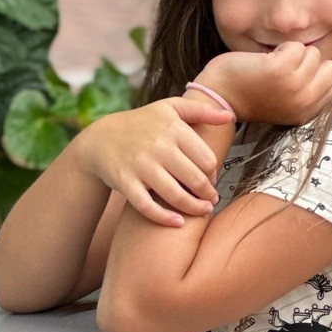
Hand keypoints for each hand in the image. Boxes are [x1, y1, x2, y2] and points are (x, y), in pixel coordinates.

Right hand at [79, 97, 223, 227]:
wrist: (101, 139)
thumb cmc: (142, 124)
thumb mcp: (170, 109)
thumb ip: (201, 111)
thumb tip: (230, 116)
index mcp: (172, 128)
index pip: (206, 159)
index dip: (213, 172)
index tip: (211, 178)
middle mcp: (157, 146)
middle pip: (195, 179)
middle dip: (208, 193)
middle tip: (211, 198)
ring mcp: (140, 166)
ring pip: (175, 195)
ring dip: (194, 208)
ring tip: (202, 210)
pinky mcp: (126, 183)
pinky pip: (148, 206)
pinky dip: (165, 218)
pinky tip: (178, 223)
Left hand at [202, 41, 331, 125]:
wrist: (219, 95)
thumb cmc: (251, 92)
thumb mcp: (288, 96)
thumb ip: (312, 84)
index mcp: (306, 113)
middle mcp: (304, 103)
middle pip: (329, 68)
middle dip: (311, 61)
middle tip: (287, 67)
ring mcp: (294, 87)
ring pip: (313, 54)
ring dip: (293, 53)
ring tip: (273, 65)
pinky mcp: (282, 71)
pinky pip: (296, 47)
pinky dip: (282, 48)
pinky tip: (266, 60)